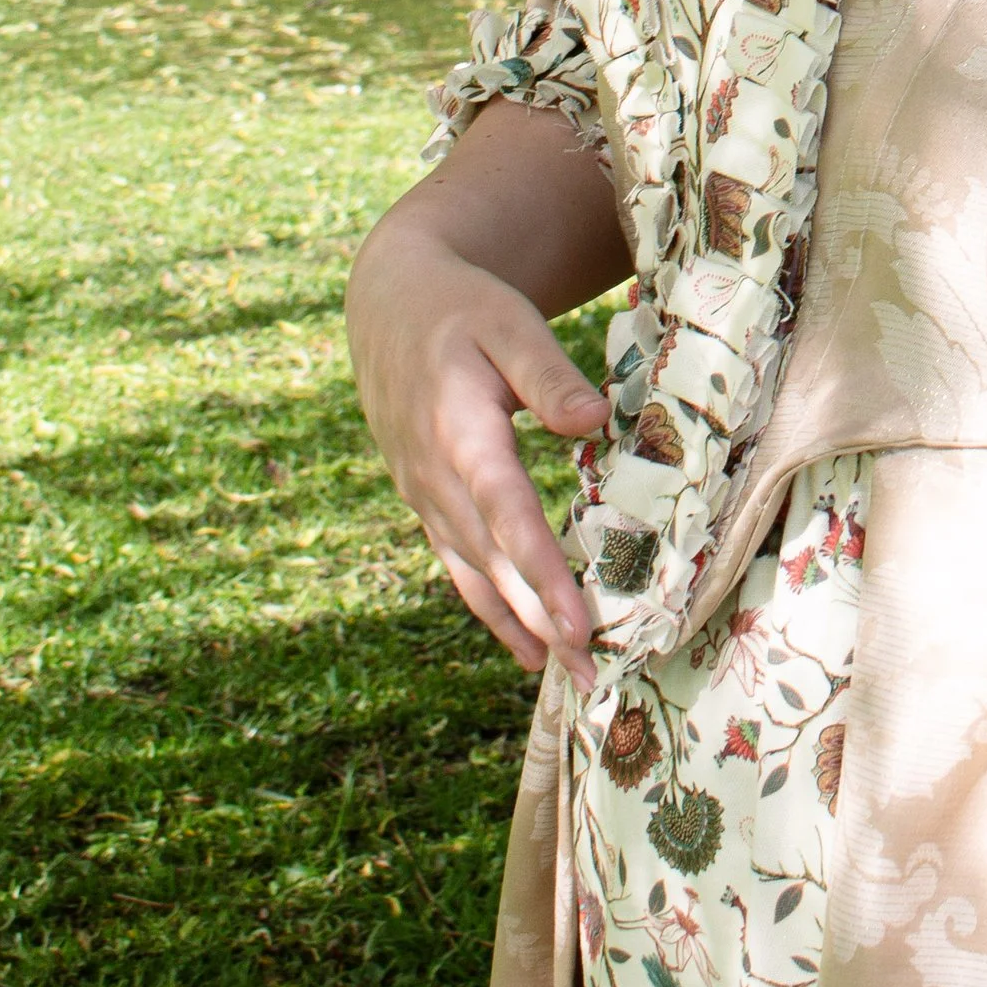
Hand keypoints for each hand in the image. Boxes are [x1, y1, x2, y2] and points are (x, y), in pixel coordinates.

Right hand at [345, 99, 628, 689]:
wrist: (389, 307)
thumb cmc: (459, 308)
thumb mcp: (507, 321)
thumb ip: (547, 373)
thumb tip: (596, 421)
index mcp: (458, 432)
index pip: (507, 515)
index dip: (541, 573)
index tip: (578, 624)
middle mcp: (436, 478)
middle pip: (496, 563)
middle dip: (544, 622)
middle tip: (593, 677)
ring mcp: (426, 496)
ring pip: (478, 576)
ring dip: (524, 628)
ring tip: (570, 679)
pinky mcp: (429, 503)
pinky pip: (462, 569)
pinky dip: (495, 610)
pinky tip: (527, 650)